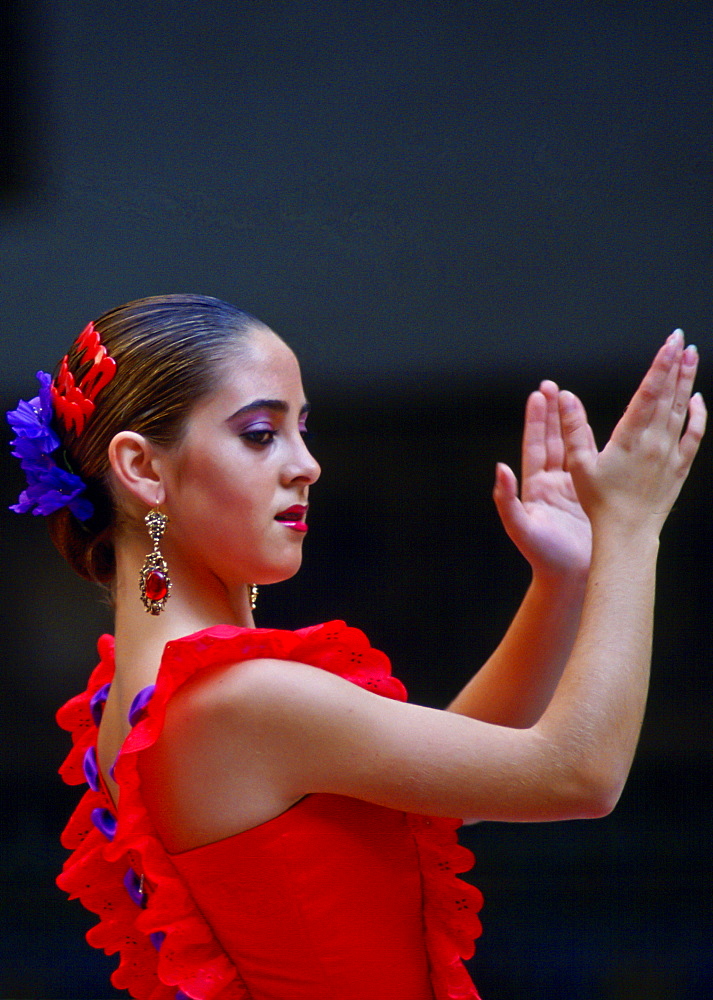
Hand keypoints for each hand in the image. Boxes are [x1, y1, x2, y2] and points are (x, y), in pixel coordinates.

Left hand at [494, 379, 592, 580]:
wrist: (573, 578)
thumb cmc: (544, 557)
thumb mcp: (521, 527)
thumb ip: (506, 499)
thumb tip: (499, 468)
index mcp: (535, 488)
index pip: (535, 446)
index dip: (537, 421)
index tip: (538, 395)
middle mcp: (553, 484)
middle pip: (552, 440)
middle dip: (552, 413)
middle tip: (551, 384)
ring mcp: (573, 489)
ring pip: (572, 448)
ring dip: (571, 423)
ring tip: (571, 398)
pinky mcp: (592, 496)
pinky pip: (593, 463)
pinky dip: (594, 444)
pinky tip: (597, 427)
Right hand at [558, 330, 705, 535]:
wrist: (627, 533)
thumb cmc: (599, 502)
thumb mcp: (579, 465)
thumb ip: (572, 428)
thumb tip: (564, 397)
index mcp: (630, 438)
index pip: (649, 392)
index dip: (660, 365)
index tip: (669, 343)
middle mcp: (655, 442)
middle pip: (670, 395)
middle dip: (676, 364)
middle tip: (682, 339)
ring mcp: (670, 454)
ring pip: (683, 410)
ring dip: (687, 381)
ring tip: (692, 356)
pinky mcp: (679, 467)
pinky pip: (694, 435)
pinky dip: (698, 415)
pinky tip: (697, 400)